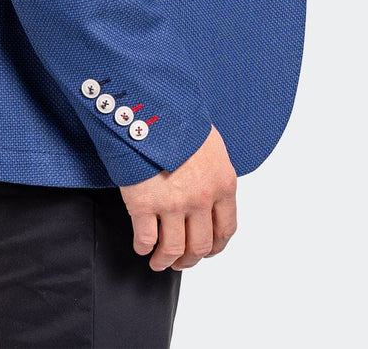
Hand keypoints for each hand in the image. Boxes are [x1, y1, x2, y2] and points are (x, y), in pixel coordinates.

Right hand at [119, 124, 236, 270]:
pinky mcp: (144, 203)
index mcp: (223, 183)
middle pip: (200, 246)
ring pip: (173, 249)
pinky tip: (142, 246)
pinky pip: (146, 239)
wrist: (151, 106)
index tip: (207, 251)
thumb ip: (212, 172)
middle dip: (190, 259)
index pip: (226, 229)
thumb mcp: (210, 144)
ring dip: (165, 261)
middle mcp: (202, 198)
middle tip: (180, 261)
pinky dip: (143, 248)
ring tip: (158, 261)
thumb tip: (208, 189)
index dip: (215, 246)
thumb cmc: (179, 118)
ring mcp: (173, 203)